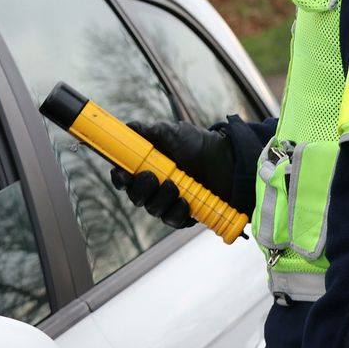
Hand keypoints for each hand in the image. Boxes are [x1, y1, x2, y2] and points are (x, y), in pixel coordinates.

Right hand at [109, 120, 234, 228]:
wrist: (229, 160)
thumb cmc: (199, 144)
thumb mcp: (173, 133)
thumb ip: (150, 132)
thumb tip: (128, 128)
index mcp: (147, 166)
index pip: (124, 177)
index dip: (119, 178)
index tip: (123, 173)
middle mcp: (154, 186)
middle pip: (135, 196)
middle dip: (140, 189)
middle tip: (152, 178)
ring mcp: (168, 201)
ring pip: (152, 209)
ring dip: (161, 199)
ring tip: (175, 186)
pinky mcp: (183, 214)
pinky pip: (172, 220)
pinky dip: (177, 212)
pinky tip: (186, 202)